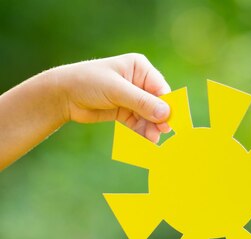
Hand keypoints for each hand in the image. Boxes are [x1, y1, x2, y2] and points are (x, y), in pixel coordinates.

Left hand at [53, 53, 170, 142]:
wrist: (62, 95)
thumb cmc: (88, 83)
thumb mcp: (116, 91)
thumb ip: (142, 102)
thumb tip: (166, 114)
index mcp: (140, 68)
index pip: (160, 88)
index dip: (167, 105)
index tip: (169, 121)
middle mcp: (139, 81)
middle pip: (157, 103)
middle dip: (159, 119)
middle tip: (161, 133)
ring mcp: (133, 97)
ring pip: (149, 115)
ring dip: (151, 127)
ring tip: (151, 139)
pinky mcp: (125, 111)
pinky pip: (139, 123)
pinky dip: (142, 131)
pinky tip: (145, 140)